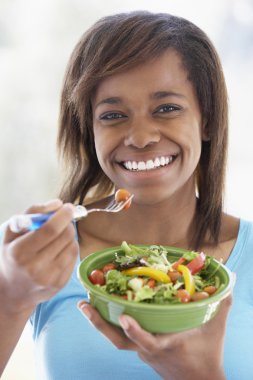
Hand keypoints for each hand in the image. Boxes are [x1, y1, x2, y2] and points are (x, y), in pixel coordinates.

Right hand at [0, 199, 78, 314]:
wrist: (13, 290)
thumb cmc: (13, 254)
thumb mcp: (13, 231)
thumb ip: (33, 212)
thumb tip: (58, 203)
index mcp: (20, 252)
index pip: (50, 229)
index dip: (63, 215)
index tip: (68, 207)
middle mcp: (34, 267)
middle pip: (65, 236)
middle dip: (68, 223)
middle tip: (63, 220)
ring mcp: (49, 278)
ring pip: (72, 246)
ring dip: (70, 235)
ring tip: (59, 236)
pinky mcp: (60, 284)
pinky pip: (74, 257)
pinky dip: (70, 248)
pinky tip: (60, 248)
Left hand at [77, 295, 231, 379]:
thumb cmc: (208, 356)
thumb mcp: (216, 328)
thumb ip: (222, 302)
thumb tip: (231, 277)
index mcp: (165, 345)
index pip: (146, 340)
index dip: (134, 330)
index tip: (122, 316)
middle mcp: (148, 351)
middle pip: (118, 341)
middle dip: (98, 323)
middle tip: (83, 304)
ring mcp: (142, 353)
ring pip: (117, 340)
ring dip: (99, 323)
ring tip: (85, 305)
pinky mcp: (142, 353)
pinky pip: (123, 339)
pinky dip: (112, 326)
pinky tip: (107, 311)